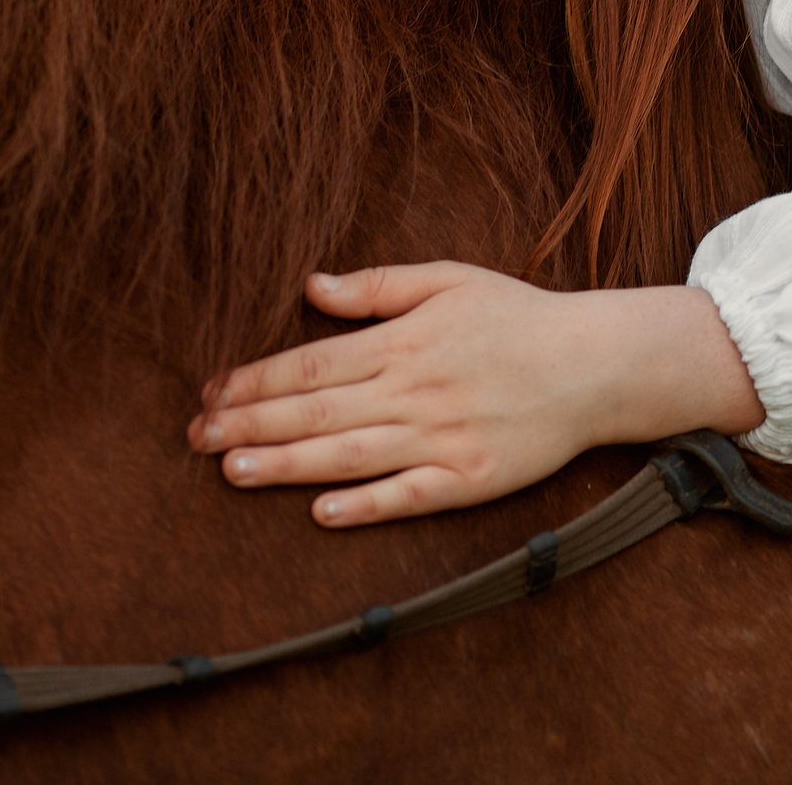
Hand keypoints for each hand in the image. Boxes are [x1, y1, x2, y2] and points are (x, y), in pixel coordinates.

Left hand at [185, 262, 762, 527]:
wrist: (596, 364)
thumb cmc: (517, 316)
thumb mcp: (449, 279)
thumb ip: (378, 285)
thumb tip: (313, 286)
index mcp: (405, 340)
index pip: (313, 363)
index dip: (257, 378)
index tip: (211, 391)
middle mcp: (416, 390)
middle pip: (318, 412)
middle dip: (251, 422)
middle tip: (196, 437)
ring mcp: (443, 438)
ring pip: (350, 456)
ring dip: (286, 465)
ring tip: (231, 471)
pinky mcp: (471, 478)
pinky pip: (410, 496)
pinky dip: (366, 506)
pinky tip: (322, 513)